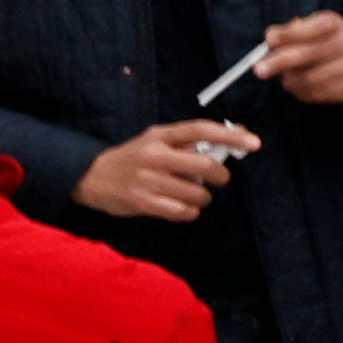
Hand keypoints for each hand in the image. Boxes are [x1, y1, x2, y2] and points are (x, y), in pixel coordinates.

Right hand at [76, 120, 260, 223]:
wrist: (89, 177)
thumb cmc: (133, 158)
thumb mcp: (156, 142)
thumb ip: (190, 141)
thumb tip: (237, 133)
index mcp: (159, 136)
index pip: (200, 130)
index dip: (230, 135)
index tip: (254, 143)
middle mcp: (153, 155)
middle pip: (204, 165)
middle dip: (220, 176)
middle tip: (219, 180)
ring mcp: (146, 180)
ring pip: (196, 193)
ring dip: (203, 198)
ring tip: (194, 196)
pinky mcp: (141, 202)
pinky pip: (182, 211)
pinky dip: (190, 212)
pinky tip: (183, 208)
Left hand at [254, 11, 342, 107]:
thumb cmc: (323, 43)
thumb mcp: (310, 30)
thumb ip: (290, 33)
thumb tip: (271, 38)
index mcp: (334, 24)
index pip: (313, 27)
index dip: (290, 34)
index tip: (269, 39)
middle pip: (309, 54)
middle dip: (280, 62)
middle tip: (259, 70)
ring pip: (310, 78)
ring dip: (290, 80)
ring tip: (286, 78)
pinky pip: (317, 93)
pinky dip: (301, 92)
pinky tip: (299, 86)